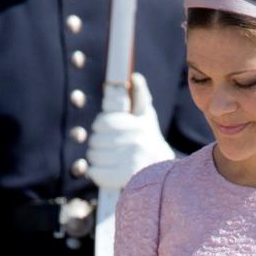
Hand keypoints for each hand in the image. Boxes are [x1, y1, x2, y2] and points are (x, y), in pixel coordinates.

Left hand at [87, 74, 174, 191]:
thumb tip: (134, 76)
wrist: (162, 173)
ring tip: (107, 159)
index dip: (100, 126)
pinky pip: (95, 172)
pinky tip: (103, 171)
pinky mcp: (123, 178)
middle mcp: (135, 141)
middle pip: (95, 140)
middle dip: (97, 143)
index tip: (105, 131)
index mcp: (137, 125)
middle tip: (107, 147)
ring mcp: (130, 160)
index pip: (103, 122)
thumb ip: (140, 96)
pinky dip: (95, 173)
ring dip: (95, 158)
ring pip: (93, 156)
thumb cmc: (150, 141)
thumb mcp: (146, 117)